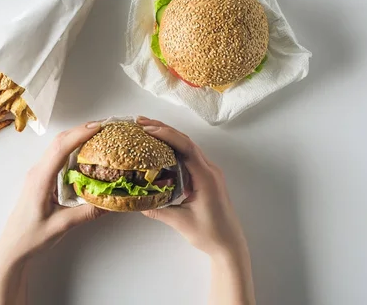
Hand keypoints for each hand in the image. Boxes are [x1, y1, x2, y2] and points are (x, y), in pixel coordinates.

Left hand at [0, 122, 106, 304]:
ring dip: (77, 137)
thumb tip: (112, 201)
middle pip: (60, 141)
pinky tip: (87, 152)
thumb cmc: (31, 237)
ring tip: (100, 134)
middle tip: (105, 126)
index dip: (79, 134)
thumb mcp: (62, 226)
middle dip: (81, 129)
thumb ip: (87, 213)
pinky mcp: (42, 179)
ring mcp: (39, 174)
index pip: (60, 148)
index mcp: (40, 179)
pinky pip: (59, 157)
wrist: (12, 249)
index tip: (98, 127)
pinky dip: (73, 149)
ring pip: (59, 147)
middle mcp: (38, 171)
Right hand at [138, 117, 255, 303]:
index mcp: (206, 177)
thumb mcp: (181, 222)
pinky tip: (160, 148)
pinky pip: (190, 157)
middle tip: (141, 122)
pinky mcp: (206, 177)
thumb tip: (137, 201)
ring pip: (188, 147)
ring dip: (169, 136)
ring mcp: (209, 172)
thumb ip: (159, 210)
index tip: (148, 129)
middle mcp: (209, 170)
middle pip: (186, 141)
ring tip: (147, 130)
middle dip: (164, 129)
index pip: (186, 148)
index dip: (167, 135)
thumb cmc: (210, 234)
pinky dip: (175, 148)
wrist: (229, 244)